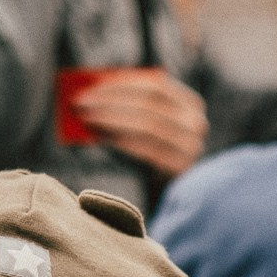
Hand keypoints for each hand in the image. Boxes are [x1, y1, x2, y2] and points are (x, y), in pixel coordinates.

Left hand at [73, 70, 208, 178]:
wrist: (174, 191)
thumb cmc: (153, 153)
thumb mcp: (146, 126)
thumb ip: (130, 107)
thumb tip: (93, 96)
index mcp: (190, 103)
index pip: (155, 85)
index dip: (122, 84)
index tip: (91, 85)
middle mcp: (196, 123)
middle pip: (149, 104)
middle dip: (111, 101)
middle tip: (80, 102)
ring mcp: (192, 146)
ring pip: (148, 125)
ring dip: (113, 119)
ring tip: (87, 119)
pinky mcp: (181, 167)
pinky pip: (147, 150)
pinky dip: (122, 142)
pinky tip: (101, 139)